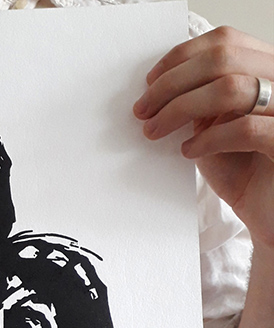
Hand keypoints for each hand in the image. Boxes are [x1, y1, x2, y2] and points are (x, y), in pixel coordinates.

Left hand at [133, 26, 273, 246]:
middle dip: (171, 84)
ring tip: (154, 130)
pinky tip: (188, 152)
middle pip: (223, 59)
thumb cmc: (241, 169)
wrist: (265, 210)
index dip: (182, 57)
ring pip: (231, 89)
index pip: (226, 41)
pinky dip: (208, 139)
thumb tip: (155, 88)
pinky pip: (246, 130)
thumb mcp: (215, 126)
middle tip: (142, 110)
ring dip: (180, 108)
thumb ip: (197, 101)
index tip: (150, 81)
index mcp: (266, 70)